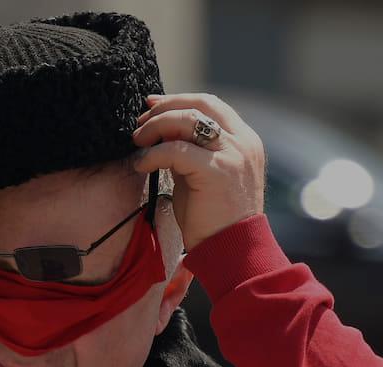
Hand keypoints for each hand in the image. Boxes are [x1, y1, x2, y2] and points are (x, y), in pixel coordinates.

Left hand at [132, 93, 265, 250]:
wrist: (232, 251)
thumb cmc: (214, 219)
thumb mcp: (203, 175)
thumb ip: (189, 151)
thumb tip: (160, 132)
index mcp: (244, 140)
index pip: (210, 104)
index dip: (177, 100)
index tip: (151, 105)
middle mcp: (243, 142)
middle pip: (199, 103)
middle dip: (164, 108)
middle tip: (139, 122)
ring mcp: (233, 154)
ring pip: (187, 120)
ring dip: (155, 126)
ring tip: (138, 141)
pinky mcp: (217, 171)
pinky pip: (176, 150)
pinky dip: (153, 154)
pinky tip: (142, 165)